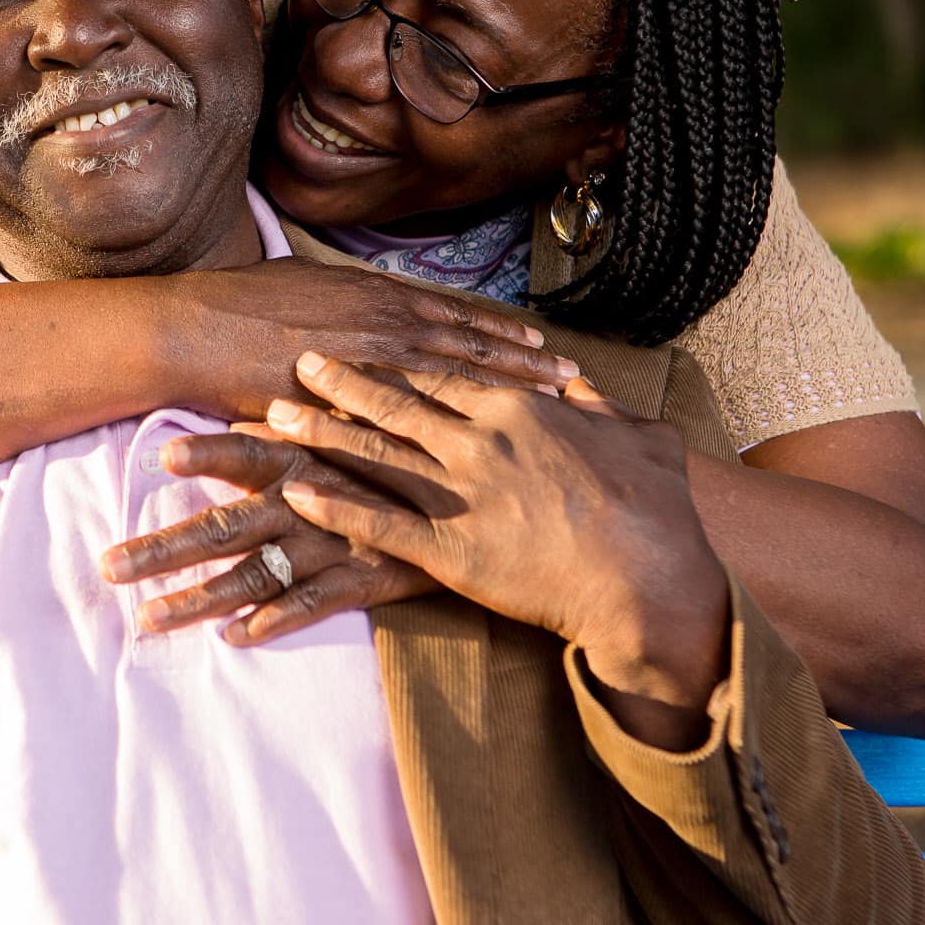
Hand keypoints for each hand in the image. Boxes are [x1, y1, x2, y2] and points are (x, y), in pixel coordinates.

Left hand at [100, 426, 438, 643]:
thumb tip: (242, 417)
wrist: (486, 498)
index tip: (160, 455)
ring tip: (148, 619)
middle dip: (163, 548)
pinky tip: (234, 638)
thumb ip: (300, 425)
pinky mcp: (366, 578)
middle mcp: (308, 498)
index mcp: (304, 455)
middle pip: (224, 525)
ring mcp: (335, 542)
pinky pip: (312, 604)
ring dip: (199, 598)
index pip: (245, 447)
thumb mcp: (357, 428)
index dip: (206, 451)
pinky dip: (273, 620)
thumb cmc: (407, 457)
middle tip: (107, 567)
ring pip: (254, 575)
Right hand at [166, 258, 579, 420]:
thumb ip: (343, 298)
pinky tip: (489, 444)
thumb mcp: (305, 283)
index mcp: (378, 295)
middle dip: (526, 364)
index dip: (500, 331)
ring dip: (512, 391)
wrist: (198, 330)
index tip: (539, 343)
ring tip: (556, 406)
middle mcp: (388, 323)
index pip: (456, 316)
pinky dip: (459, 429)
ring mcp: (375, 362)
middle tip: (573, 379)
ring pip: (461, 380)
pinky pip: (418, 419)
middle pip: (475, 348)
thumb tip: (360, 298)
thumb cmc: (241, 304)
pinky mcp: (354, 401)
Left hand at [266, 354, 732, 747]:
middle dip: (340, 383)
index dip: (393, 362)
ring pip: (372, 456)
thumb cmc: (653, 509)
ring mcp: (460, 497)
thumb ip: (599, 405)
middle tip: (298, 361)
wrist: (648, 578)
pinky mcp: (449, 553)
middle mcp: (477, 444)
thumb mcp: (638, 437)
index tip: (363, 346)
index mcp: (516, 411)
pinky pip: (378, 525)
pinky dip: (333, 510)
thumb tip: (582, 384)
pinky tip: (296, 498)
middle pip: (392, 406)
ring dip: (318, 436)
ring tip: (272, 418)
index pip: (440, 376)